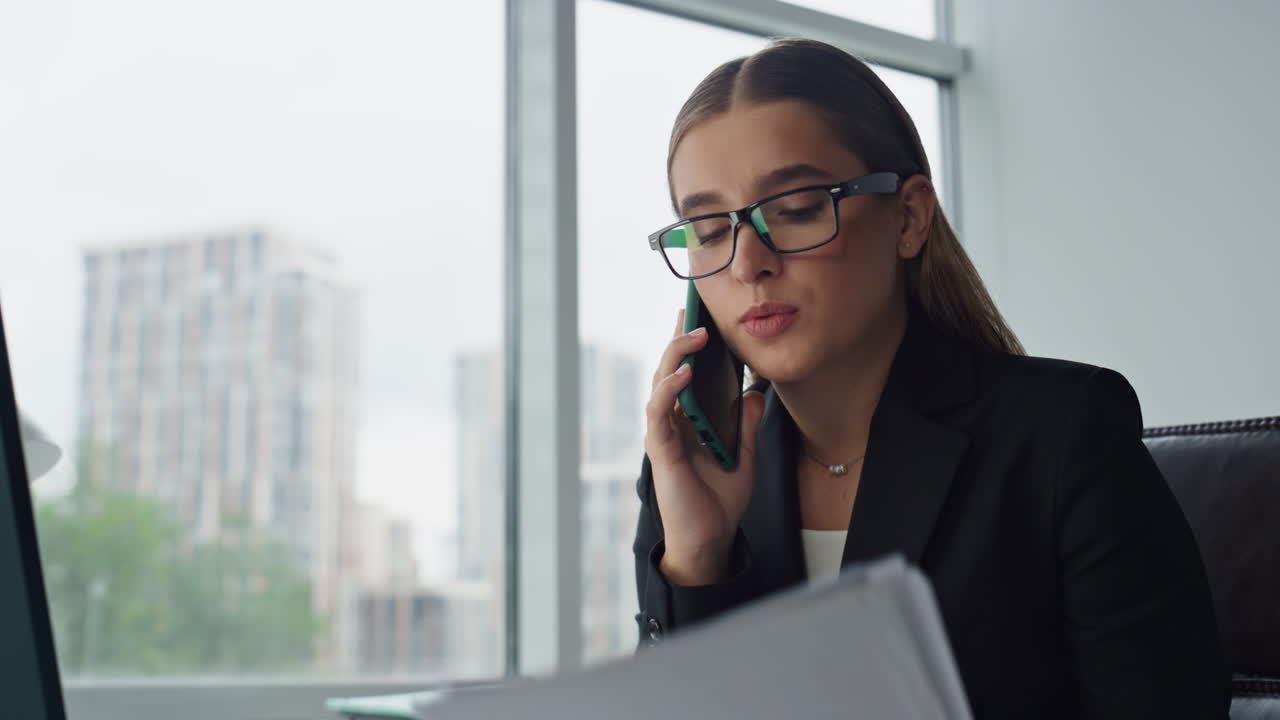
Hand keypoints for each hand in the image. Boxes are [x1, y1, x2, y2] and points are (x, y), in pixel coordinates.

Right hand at [644, 308, 766, 585]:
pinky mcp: (662, 449)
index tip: (698, 317)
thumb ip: (747, 425)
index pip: (683, 375)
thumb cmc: (720, 503)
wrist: (711, 540)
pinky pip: (659, 412)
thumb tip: (756, 394)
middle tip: (693, 313)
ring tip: (696, 336)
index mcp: (688, 422)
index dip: (687, 346)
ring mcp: (664, 434)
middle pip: (667, 371)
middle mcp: (672, 424)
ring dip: (676, 356)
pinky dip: (670, 389)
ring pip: (659, 384)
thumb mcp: (744, 456)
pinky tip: (686, 373)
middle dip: (679, 340)